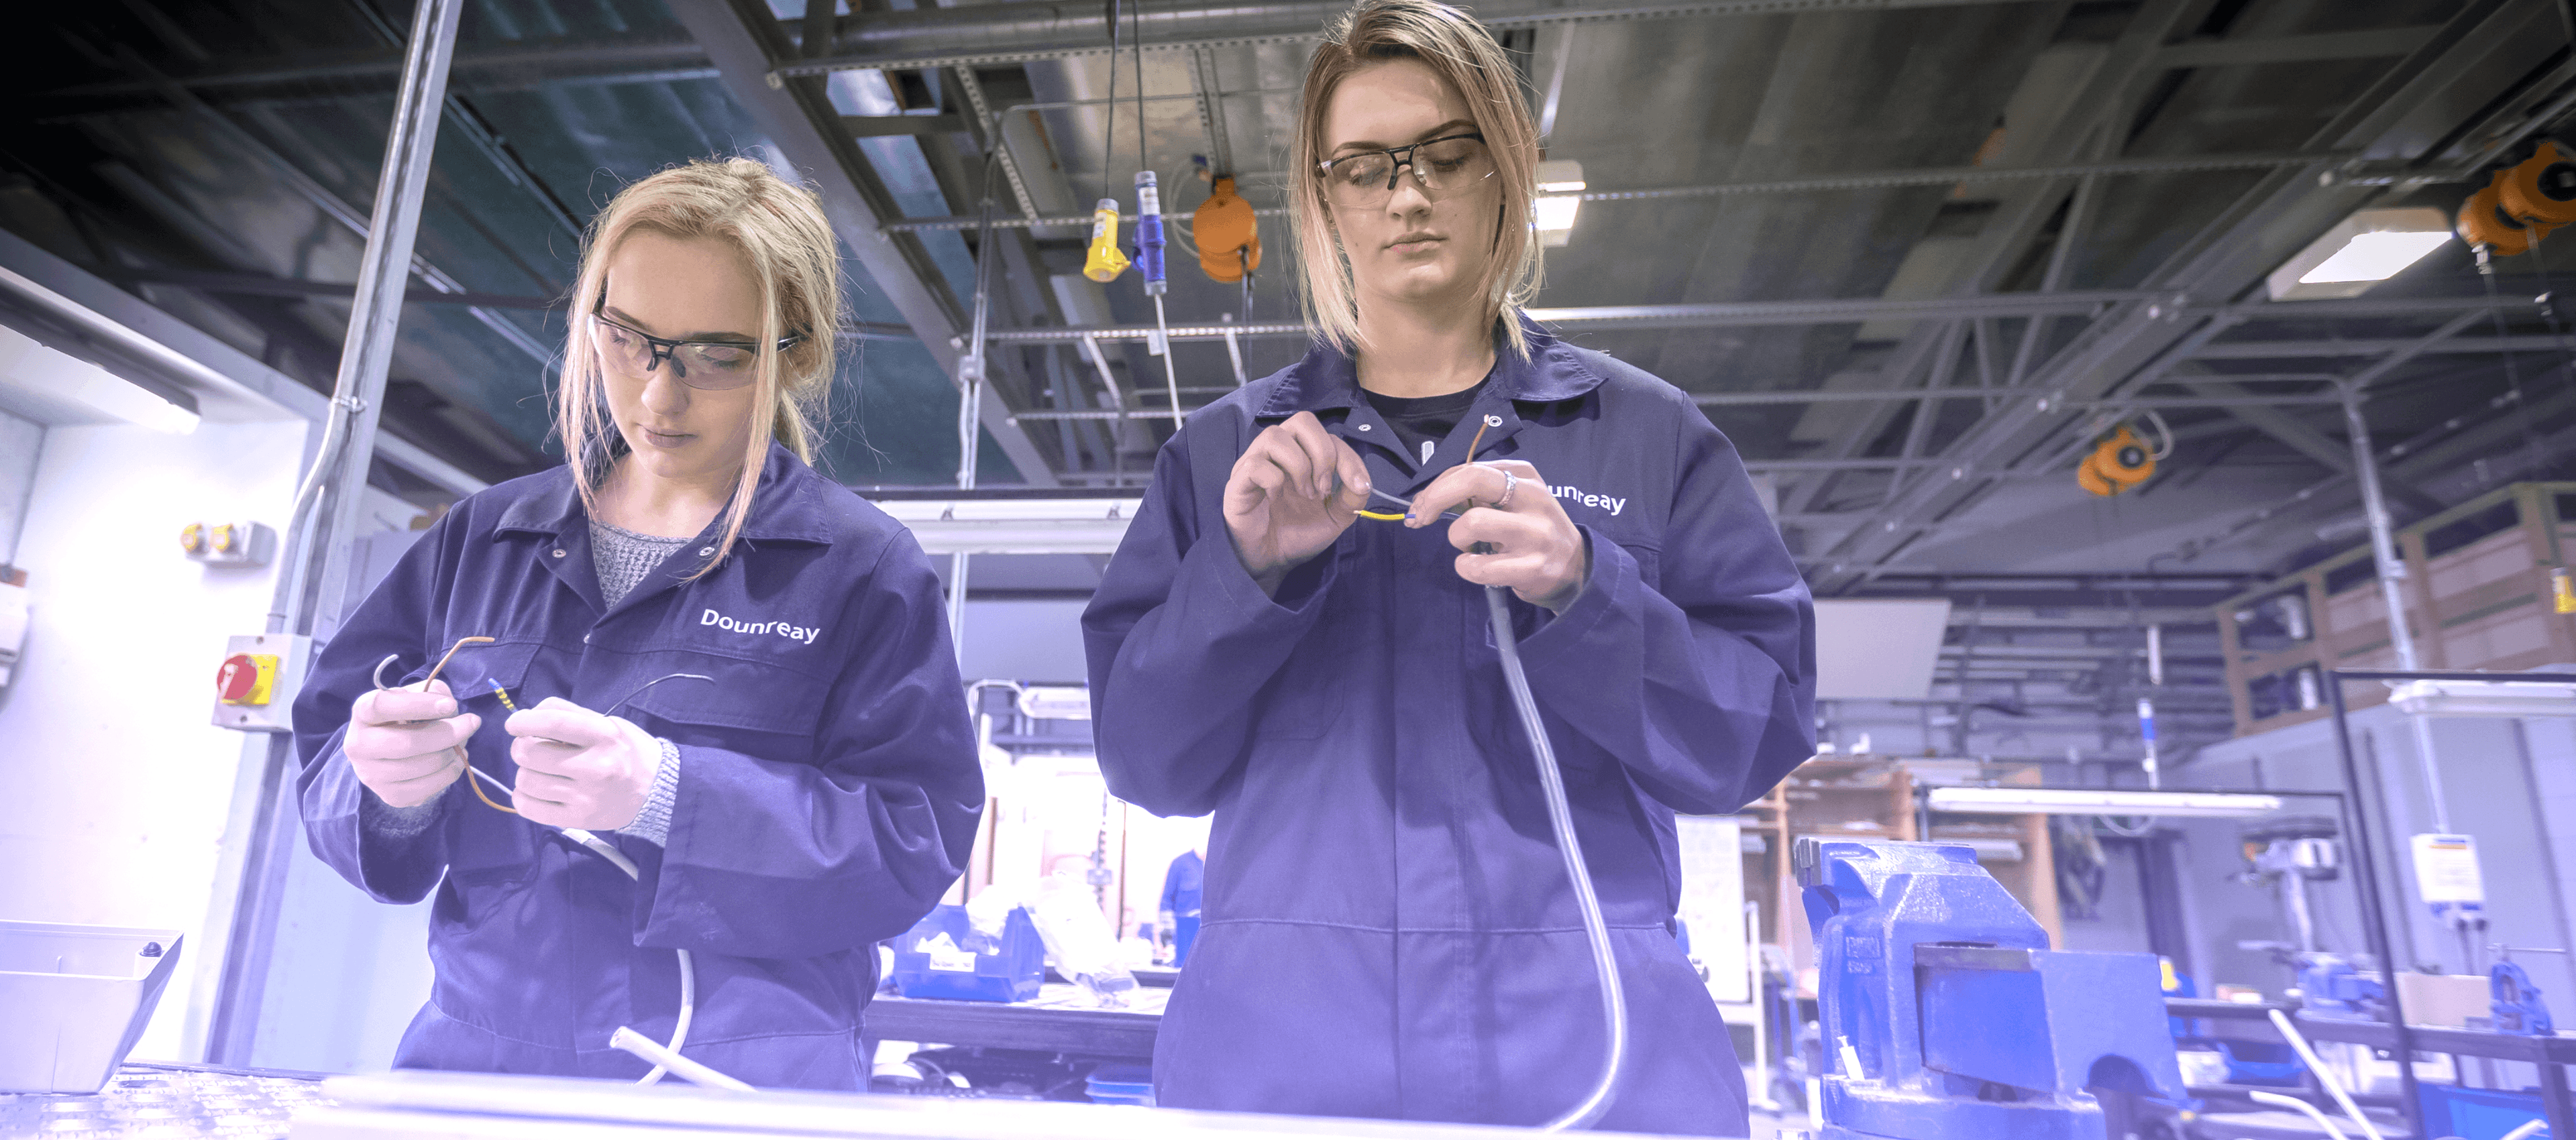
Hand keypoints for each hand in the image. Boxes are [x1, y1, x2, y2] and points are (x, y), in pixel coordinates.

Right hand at [345, 679, 477, 808]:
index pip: (382, 707)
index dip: (419, 705)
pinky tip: (455, 761)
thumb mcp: (416, 694)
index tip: (451, 705)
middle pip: (407, 743)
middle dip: (448, 733)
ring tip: (462, 743)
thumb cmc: (405, 715)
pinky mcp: (388, 795)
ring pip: (420, 767)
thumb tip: (450, 710)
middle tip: (472, 723)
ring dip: (451, 754)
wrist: (388, 748)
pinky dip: (449, 773)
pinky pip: (426, 789)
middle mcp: (358, 745)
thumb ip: (432, 694)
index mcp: (362, 712)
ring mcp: (370, 774)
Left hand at [505, 697, 663, 829]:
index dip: (524, 721)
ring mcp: (585, 796)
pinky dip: (523, 797)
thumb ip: (570, 713)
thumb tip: (527, 715)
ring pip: (526, 780)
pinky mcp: (578, 819)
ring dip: (524, 772)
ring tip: (539, 771)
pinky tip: (534, 791)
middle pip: (530, 753)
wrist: (657, 791)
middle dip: (521, 748)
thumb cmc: (628, 751)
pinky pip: (529, 808)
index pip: (554, 723)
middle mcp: (595, 766)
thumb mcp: (609, 723)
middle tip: (530, 749)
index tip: (513, 724)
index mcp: (604, 736)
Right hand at [1222, 411, 1372, 594]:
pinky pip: (1255, 464)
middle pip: (1302, 421)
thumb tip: (1363, 482)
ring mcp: (1256, 462)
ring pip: (1275, 435)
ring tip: (1304, 494)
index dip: (1347, 457)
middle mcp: (1279, 451)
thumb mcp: (1336, 517)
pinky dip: (1273, 480)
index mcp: (1303, 454)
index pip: (1328, 436)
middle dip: (1322, 453)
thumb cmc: (1299, 533)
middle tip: (1323, 488)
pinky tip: (1276, 499)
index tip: (1355, 486)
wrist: (1273, 561)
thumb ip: (1352, 498)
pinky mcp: (1238, 482)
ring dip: (1298, 465)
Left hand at [1408, 460, 1589, 612]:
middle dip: (1435, 498)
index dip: (1435, 487)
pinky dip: (1465, 567)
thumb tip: (1427, 499)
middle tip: (1421, 518)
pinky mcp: (1531, 567)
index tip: (1421, 506)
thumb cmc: (1531, 530)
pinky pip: (1477, 565)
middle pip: (1471, 481)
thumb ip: (1477, 492)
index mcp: (1525, 475)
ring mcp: (1534, 533)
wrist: (1574, 568)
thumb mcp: (1513, 500)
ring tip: (1469, 547)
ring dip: (1457, 539)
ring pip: (1471, 523)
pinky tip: (1477, 567)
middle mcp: (1533, 498)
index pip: (1469, 469)